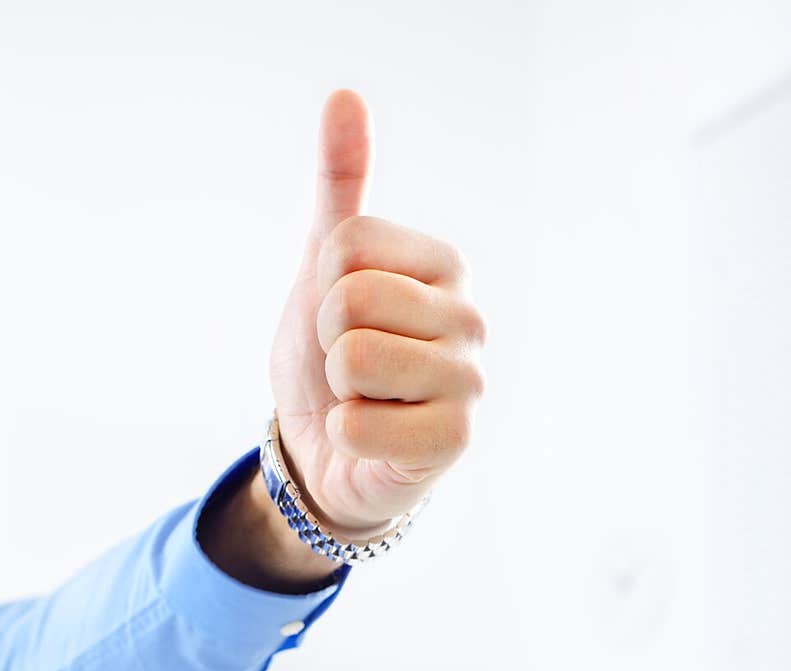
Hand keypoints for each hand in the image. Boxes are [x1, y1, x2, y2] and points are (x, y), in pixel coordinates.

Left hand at [270, 90, 485, 540]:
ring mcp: (469, 381)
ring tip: (366, 401)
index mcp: (445, 265)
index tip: (341, 320)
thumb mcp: (325, 269)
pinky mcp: (456, 440)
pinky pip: (359, 424)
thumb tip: (345, 97)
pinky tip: (373, 441)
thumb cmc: (332, 362)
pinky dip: (346, 436)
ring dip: (338, 391)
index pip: (346, 245)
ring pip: (354, 358)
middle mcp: (470, 317)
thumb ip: (340, 188)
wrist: (327, 453)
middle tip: (351, 371)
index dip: (321, 288)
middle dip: (327, 342)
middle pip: (349, 300)